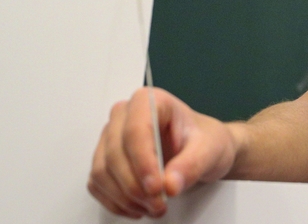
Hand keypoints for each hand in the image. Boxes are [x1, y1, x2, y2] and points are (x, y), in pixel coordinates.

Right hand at [88, 88, 237, 218]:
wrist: (201, 149)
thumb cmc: (204, 140)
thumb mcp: (209, 150)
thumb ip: (192, 165)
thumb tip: (170, 184)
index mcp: (150, 101)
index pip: (135, 130)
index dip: (142, 162)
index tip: (156, 187)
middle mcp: (125, 115)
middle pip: (115, 153)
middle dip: (135, 185)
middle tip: (159, 204)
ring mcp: (111, 136)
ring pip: (102, 170)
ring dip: (125, 196)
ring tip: (153, 207)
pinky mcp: (105, 158)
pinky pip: (98, 183)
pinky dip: (116, 201)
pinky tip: (138, 207)